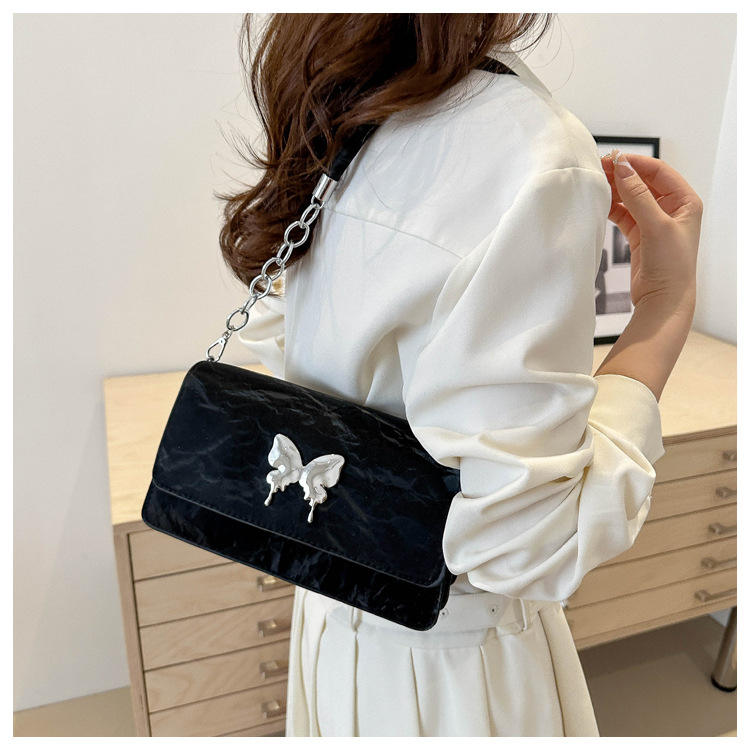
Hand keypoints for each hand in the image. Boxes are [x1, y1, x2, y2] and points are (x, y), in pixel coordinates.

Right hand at [600, 151, 701, 314]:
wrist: (663, 301)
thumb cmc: (670, 266)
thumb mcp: (656, 225)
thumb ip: (638, 195)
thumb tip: (622, 167)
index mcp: (685, 201)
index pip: (659, 171)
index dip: (636, 163)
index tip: (613, 159)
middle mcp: (672, 209)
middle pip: (643, 182)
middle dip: (622, 175)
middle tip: (599, 169)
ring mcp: (655, 222)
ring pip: (632, 197)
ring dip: (615, 190)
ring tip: (596, 184)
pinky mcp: (640, 235)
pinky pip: (624, 213)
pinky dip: (612, 207)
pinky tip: (600, 203)